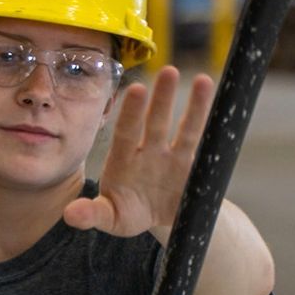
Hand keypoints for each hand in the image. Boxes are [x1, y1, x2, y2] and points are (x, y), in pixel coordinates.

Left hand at [63, 66, 215, 238]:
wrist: (159, 222)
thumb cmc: (128, 214)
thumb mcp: (110, 218)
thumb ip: (91, 214)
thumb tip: (70, 215)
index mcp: (123, 159)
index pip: (126, 132)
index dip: (131, 112)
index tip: (137, 89)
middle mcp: (148, 152)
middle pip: (155, 122)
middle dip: (161, 99)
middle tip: (168, 72)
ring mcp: (172, 157)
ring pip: (184, 129)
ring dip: (194, 106)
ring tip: (202, 80)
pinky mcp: (193, 166)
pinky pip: (203, 143)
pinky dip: (211, 125)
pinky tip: (224, 105)